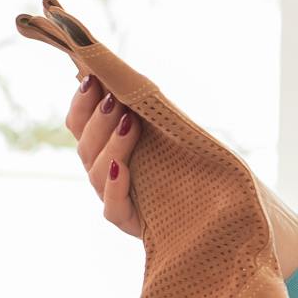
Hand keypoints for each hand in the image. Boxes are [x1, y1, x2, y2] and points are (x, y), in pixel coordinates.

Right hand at [65, 73, 297, 277]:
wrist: (218, 214)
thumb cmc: (195, 168)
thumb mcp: (173, 135)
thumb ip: (150, 111)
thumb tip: (131, 74)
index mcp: (107, 149)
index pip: (79, 124)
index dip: (81, 102)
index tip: (92, 78)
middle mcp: (106, 174)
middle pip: (85, 146)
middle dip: (98, 119)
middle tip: (116, 99)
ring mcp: (115, 199)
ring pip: (96, 172)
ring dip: (111, 144)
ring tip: (130, 123)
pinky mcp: (130, 223)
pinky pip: (112, 206)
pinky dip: (116, 185)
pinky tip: (123, 167)